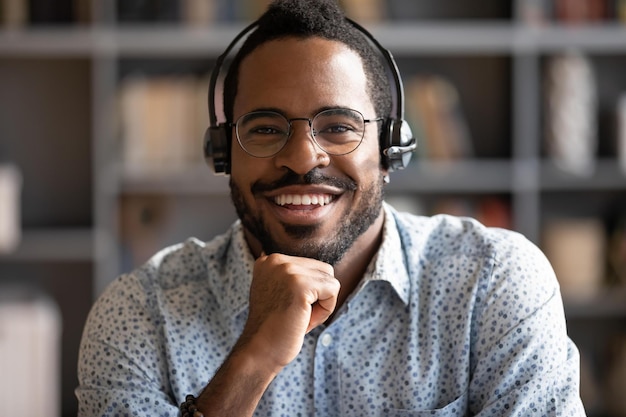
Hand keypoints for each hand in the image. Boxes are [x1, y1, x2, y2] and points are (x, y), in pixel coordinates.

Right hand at [237, 253, 339, 371]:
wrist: (259, 351)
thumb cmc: (274, 327)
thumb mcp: (278, 291)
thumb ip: (293, 277)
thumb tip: (324, 269)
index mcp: (270, 260)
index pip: (312, 266)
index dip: (308, 293)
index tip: (287, 308)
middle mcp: (276, 260)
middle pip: (324, 270)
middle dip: (318, 296)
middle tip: (295, 315)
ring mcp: (287, 270)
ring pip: (330, 280)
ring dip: (322, 305)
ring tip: (299, 318)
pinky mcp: (300, 284)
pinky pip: (333, 290)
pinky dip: (325, 310)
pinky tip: (304, 320)